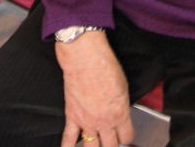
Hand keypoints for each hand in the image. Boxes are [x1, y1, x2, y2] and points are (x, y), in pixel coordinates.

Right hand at [55, 32, 133, 146]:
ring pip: (92, 146)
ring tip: (96, 143)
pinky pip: (69, 137)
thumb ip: (122, 104)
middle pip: (110, 145)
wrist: (84, 57)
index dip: (126, 135)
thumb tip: (121, 111)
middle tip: (111, 137)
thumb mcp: (123, 85)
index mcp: (119, 114)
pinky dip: (68, 146)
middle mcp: (103, 121)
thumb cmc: (104, 65)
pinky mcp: (72, 116)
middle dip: (112, 142)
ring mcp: (87, 121)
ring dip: (96, 146)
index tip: (124, 133)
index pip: (126, 137)